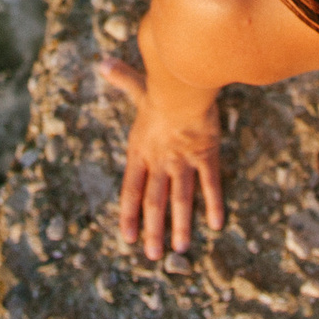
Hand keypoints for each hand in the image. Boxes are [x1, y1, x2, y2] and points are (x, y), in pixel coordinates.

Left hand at [97, 57, 225, 259]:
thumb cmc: (162, 86)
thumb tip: (101, 63)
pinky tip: (217, 224)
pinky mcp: (205, 156)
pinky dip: (213, 204)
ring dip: (180, 226)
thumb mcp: (139, 86)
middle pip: (154, 202)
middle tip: (151, 255)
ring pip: (180, 200)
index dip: (129, 214)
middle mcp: (160, 161)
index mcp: (140, 150)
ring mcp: (183, 161)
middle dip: (152, 230)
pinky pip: (210, 185)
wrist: (185, 86)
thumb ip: (122, 79)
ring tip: (180, 250)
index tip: (127, 237)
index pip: (131, 189)